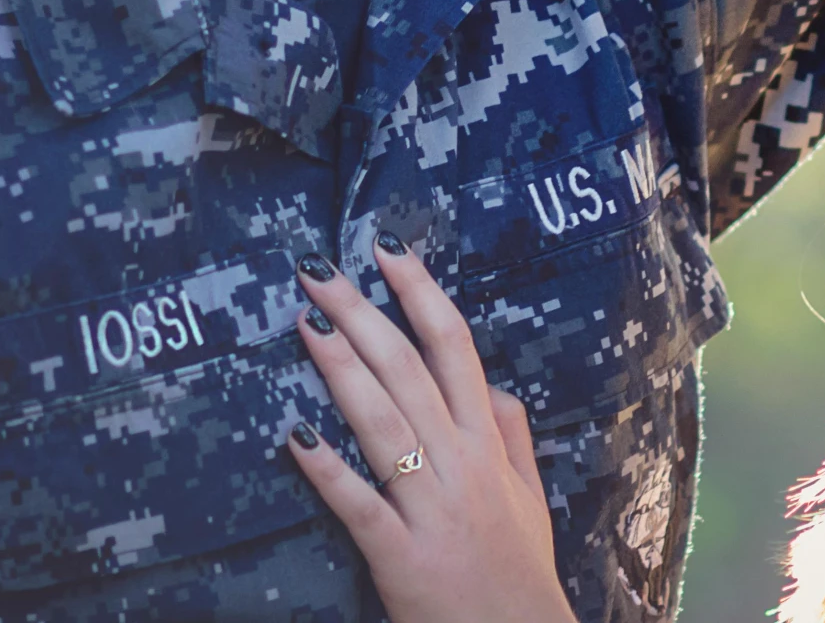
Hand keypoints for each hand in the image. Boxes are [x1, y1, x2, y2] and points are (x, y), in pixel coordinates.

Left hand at [289, 241, 572, 622]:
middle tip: (318, 271)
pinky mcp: (400, 554)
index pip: (454, 348)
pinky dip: (326, 468)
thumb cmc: (518, 572)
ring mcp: (431, 506)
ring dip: (340, 368)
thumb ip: (511, 435)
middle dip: (361, 313)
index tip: (388, 251)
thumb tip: (491, 384)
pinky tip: (294, 434)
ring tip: (305, 323)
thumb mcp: (530, 494)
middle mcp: (460, 462)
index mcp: (487, 443)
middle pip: (407, 370)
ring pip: (382, 421)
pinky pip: (358, 502)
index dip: (420, 294)